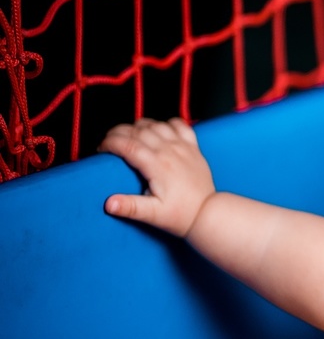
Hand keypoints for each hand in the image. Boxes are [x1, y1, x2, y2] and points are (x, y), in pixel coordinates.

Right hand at [99, 118, 215, 237]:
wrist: (208, 213)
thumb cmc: (181, 215)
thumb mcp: (152, 215)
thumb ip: (130, 207)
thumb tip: (109, 203)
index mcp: (158, 166)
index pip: (127, 144)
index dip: (110, 142)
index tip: (101, 148)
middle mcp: (171, 151)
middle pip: (139, 130)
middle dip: (119, 132)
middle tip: (109, 142)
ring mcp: (184, 147)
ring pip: (157, 125)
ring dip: (140, 126)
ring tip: (129, 135)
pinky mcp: (193, 148)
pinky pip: (180, 126)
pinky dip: (166, 123)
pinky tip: (158, 130)